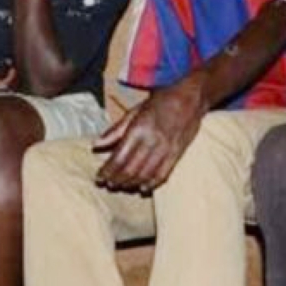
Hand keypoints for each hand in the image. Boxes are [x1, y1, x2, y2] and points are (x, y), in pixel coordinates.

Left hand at [93, 79, 207, 193]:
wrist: (189, 97)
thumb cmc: (159, 102)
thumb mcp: (133, 111)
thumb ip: (115, 130)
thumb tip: (96, 145)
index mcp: (138, 129)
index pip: (119, 158)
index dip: (108, 171)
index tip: (99, 177)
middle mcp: (151, 141)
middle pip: (130, 169)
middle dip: (117, 180)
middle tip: (108, 184)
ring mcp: (166, 149)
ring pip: (145, 175)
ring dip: (131, 184)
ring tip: (122, 187)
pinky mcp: (177, 154)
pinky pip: (163, 174)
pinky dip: (152, 184)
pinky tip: (143, 189)